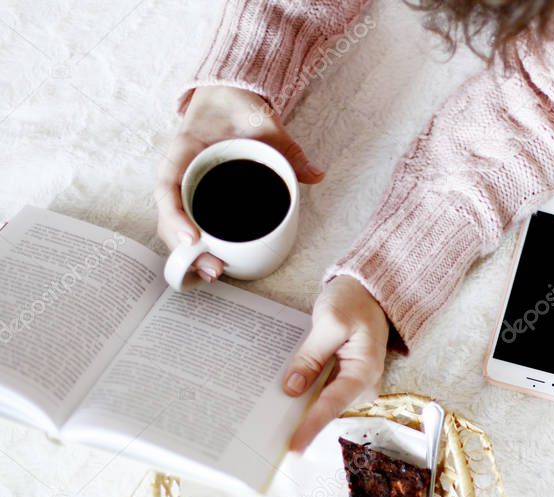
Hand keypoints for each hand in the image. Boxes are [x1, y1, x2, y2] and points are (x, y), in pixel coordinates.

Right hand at [154, 86, 324, 282]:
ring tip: (213, 274)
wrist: (226, 97)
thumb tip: (317, 174)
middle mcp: (178, 172)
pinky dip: (196, 245)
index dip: (174, 214)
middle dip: (184, 248)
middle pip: (169, 215)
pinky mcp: (196, 195)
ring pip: (176, 224)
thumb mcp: (263, 122)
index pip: (167, 185)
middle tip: (213, 269)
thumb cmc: (237, 108)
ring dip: (189, 253)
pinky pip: (189, 222)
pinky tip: (210, 264)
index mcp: (183, 149)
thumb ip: (288, 147)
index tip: (191, 238)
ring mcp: (184, 186)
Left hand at [284, 275, 389, 451]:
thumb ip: (311, 356)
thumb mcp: (330, 322)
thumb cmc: (354, 302)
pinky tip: (284, 395)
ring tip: (269, 415)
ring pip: (322, 403)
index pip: (333, 405)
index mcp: (364, 372)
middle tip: (267, 429)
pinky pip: (322, 392)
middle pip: (326, 409)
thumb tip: (292, 388)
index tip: (293, 446)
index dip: (311, 426)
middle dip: (300, 419)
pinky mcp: (345, 379)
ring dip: (299, 407)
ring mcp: (354, 384)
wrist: (369, 292)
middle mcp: (363, 385)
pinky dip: (305, 393)